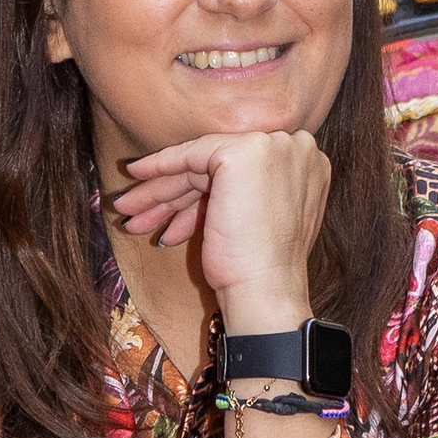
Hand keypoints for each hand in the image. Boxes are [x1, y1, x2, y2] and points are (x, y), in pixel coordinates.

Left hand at [110, 127, 328, 322]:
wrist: (266, 290)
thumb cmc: (262, 268)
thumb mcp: (258, 218)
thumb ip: (242, 193)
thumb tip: (192, 192)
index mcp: (308, 164)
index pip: (239, 171)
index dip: (198, 188)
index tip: (167, 201)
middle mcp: (296, 147)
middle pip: (218, 168)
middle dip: (174, 193)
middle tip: (137, 210)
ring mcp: (272, 147)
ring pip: (200, 164)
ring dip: (159, 191)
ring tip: (128, 211)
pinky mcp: (242, 153)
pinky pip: (190, 155)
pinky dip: (159, 166)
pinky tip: (135, 174)